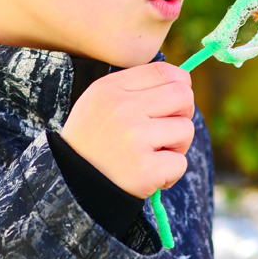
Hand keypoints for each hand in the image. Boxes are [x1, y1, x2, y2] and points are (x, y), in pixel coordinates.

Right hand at [59, 61, 193, 198]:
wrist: (71, 187)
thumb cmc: (93, 143)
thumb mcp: (99, 104)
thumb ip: (134, 89)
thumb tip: (182, 82)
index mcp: (109, 89)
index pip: (163, 71)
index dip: (180, 83)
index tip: (176, 101)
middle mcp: (122, 109)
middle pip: (183, 95)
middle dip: (184, 114)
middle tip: (169, 131)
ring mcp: (134, 139)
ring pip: (186, 129)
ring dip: (177, 146)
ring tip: (153, 156)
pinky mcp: (145, 170)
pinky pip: (180, 163)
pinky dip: (170, 174)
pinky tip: (149, 176)